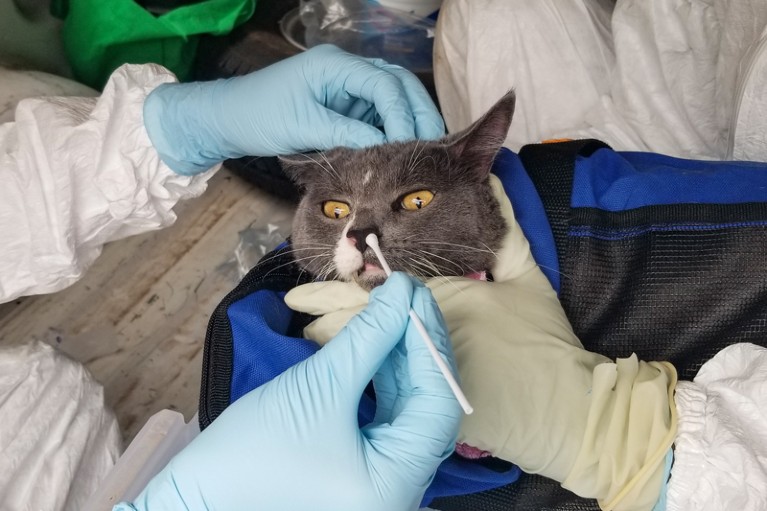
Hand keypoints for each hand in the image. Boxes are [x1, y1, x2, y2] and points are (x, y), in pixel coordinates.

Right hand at [116, 273, 461, 510]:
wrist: (199, 496)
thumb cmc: (252, 451)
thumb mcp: (319, 386)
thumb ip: (368, 337)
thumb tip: (401, 291)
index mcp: (398, 482)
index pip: (439, 402)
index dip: (429, 340)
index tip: (413, 291)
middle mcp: (402, 487)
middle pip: (429, 404)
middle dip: (417, 344)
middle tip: (405, 292)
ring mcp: (383, 479)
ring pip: (410, 407)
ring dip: (401, 356)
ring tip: (391, 308)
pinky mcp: (364, 467)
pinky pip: (388, 416)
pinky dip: (385, 377)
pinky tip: (378, 341)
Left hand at [143, 44, 444, 174]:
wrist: (227, 120)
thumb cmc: (257, 117)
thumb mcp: (302, 128)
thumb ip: (347, 135)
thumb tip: (386, 147)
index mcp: (334, 65)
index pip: (383, 83)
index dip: (402, 113)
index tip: (409, 143)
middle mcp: (346, 71)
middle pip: (397, 84)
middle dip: (418, 112)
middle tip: (434, 144)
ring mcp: (346, 87)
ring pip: (392, 100)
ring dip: (409, 122)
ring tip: (424, 150)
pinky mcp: (343, 106)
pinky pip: (377, 116)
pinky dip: (392, 132)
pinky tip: (401, 151)